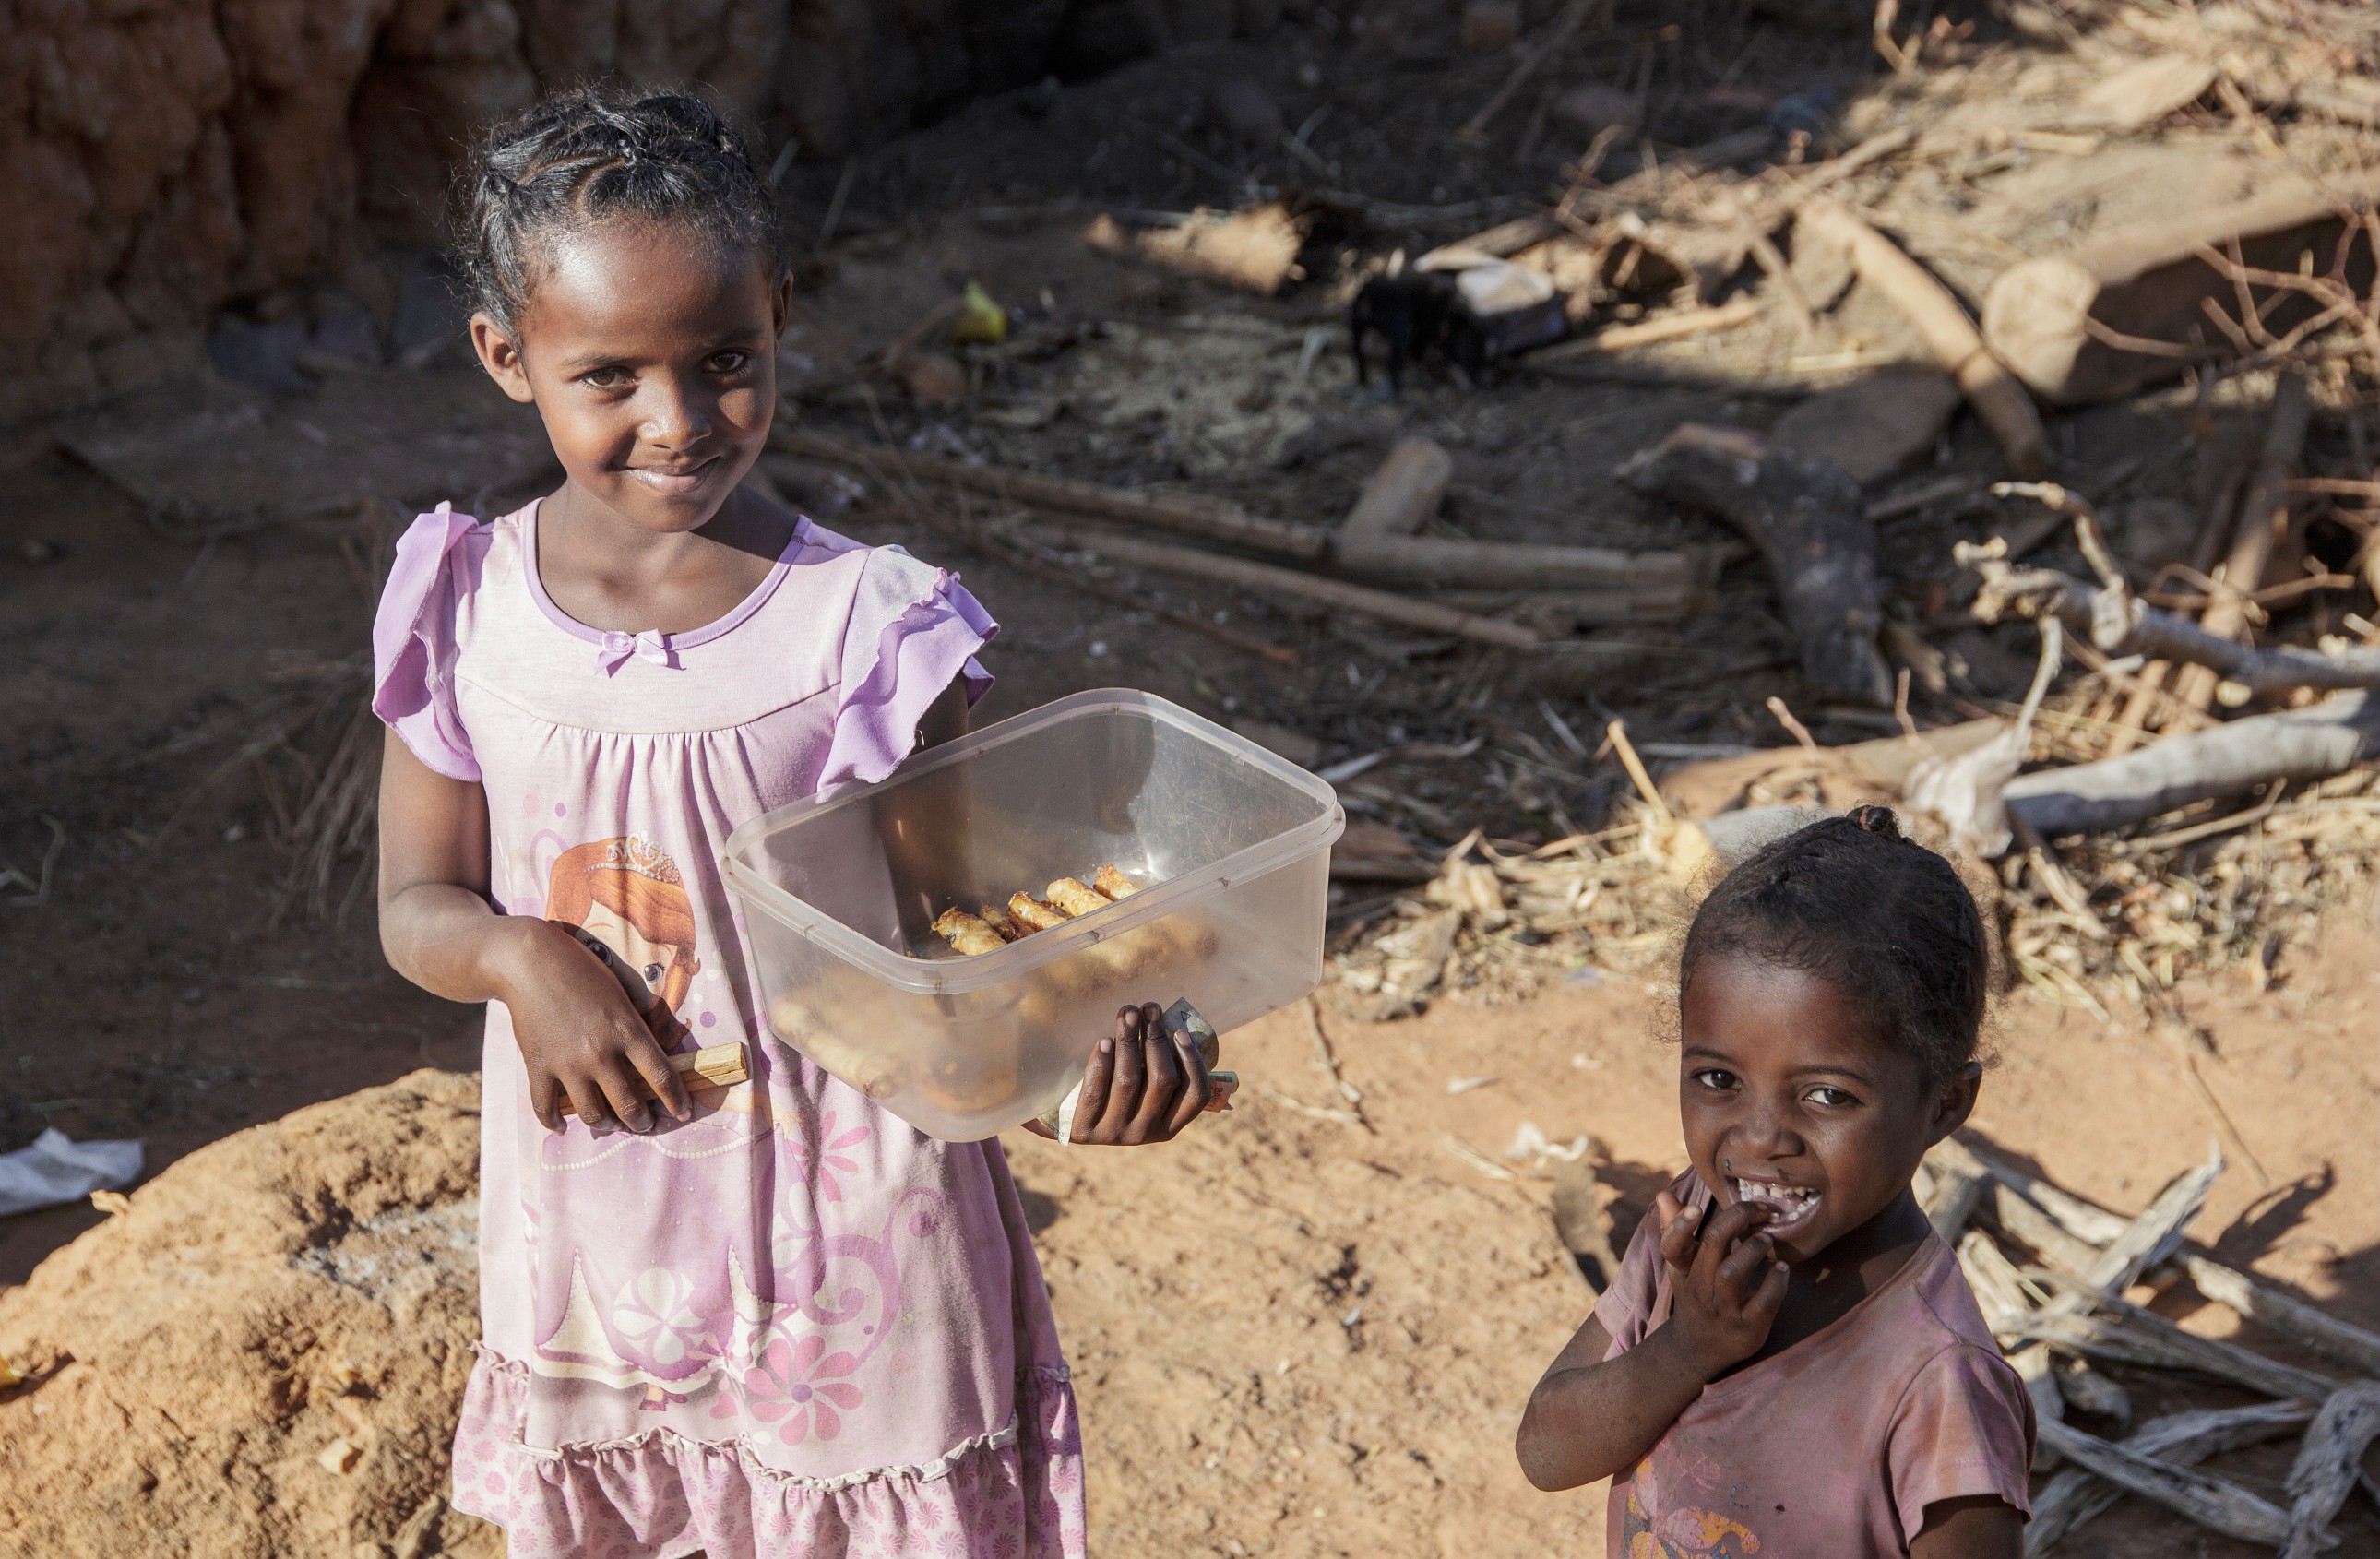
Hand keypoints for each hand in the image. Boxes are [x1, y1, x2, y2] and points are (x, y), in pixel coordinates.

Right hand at [495, 919, 693, 1134]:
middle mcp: (600, 1052)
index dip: (676, 1100)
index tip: (681, 1112)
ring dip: (607, 1125)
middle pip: (629, 1105)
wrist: (530, 962)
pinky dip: (556, 1123)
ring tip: (611, 1124)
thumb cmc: (582, 971)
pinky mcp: (538, 1067)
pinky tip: (565, 1126)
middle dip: (642, 1122)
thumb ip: (637, 1024)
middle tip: (644, 1125)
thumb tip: (651, 1054)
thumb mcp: (621, 992)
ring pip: (593, 1114)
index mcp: (628, 1030)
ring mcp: (567, 1063)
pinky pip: (546, 1109)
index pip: (661, 1076)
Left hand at [1066, 1002, 1213, 1145]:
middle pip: (1162, 1080)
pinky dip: (1101, 1064)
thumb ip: (1158, 1066)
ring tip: (1128, 1014)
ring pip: (1129, 1081)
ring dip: (1130, 1041)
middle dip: (1156, 1039)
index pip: (1196, 1095)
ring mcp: (1116, 1133)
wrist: (1069, 1123)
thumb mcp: (1142, 1090)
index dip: (1192, 1061)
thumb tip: (1164, 1019)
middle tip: (1149, 1009)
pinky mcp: (1086, 1130)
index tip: (1180, 1031)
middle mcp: (1146, 1132)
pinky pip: (1095, 1092)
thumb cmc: (1115, 1093)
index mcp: (1170, 1124)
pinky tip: (1104, 1041)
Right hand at [1655, 1188, 1788, 1377]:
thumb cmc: (1694, 1295)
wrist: (1699, 1350)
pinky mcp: (1748, 1328)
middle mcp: (1700, 1288)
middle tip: (1761, 1209)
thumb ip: (1675, 1229)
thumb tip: (1664, 1193)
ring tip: (1769, 1237)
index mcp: (1683, 1270)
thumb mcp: (1681, 1266)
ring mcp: (1724, 1310)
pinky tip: (1783, 1268)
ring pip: (1733, 1274)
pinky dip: (1776, 1283)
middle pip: (1712, 1246)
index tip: (1696, 1208)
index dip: (1680, 1226)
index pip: (1672, 1247)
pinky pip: (1764, 1303)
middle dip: (1737, 1218)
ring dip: (1754, 1249)